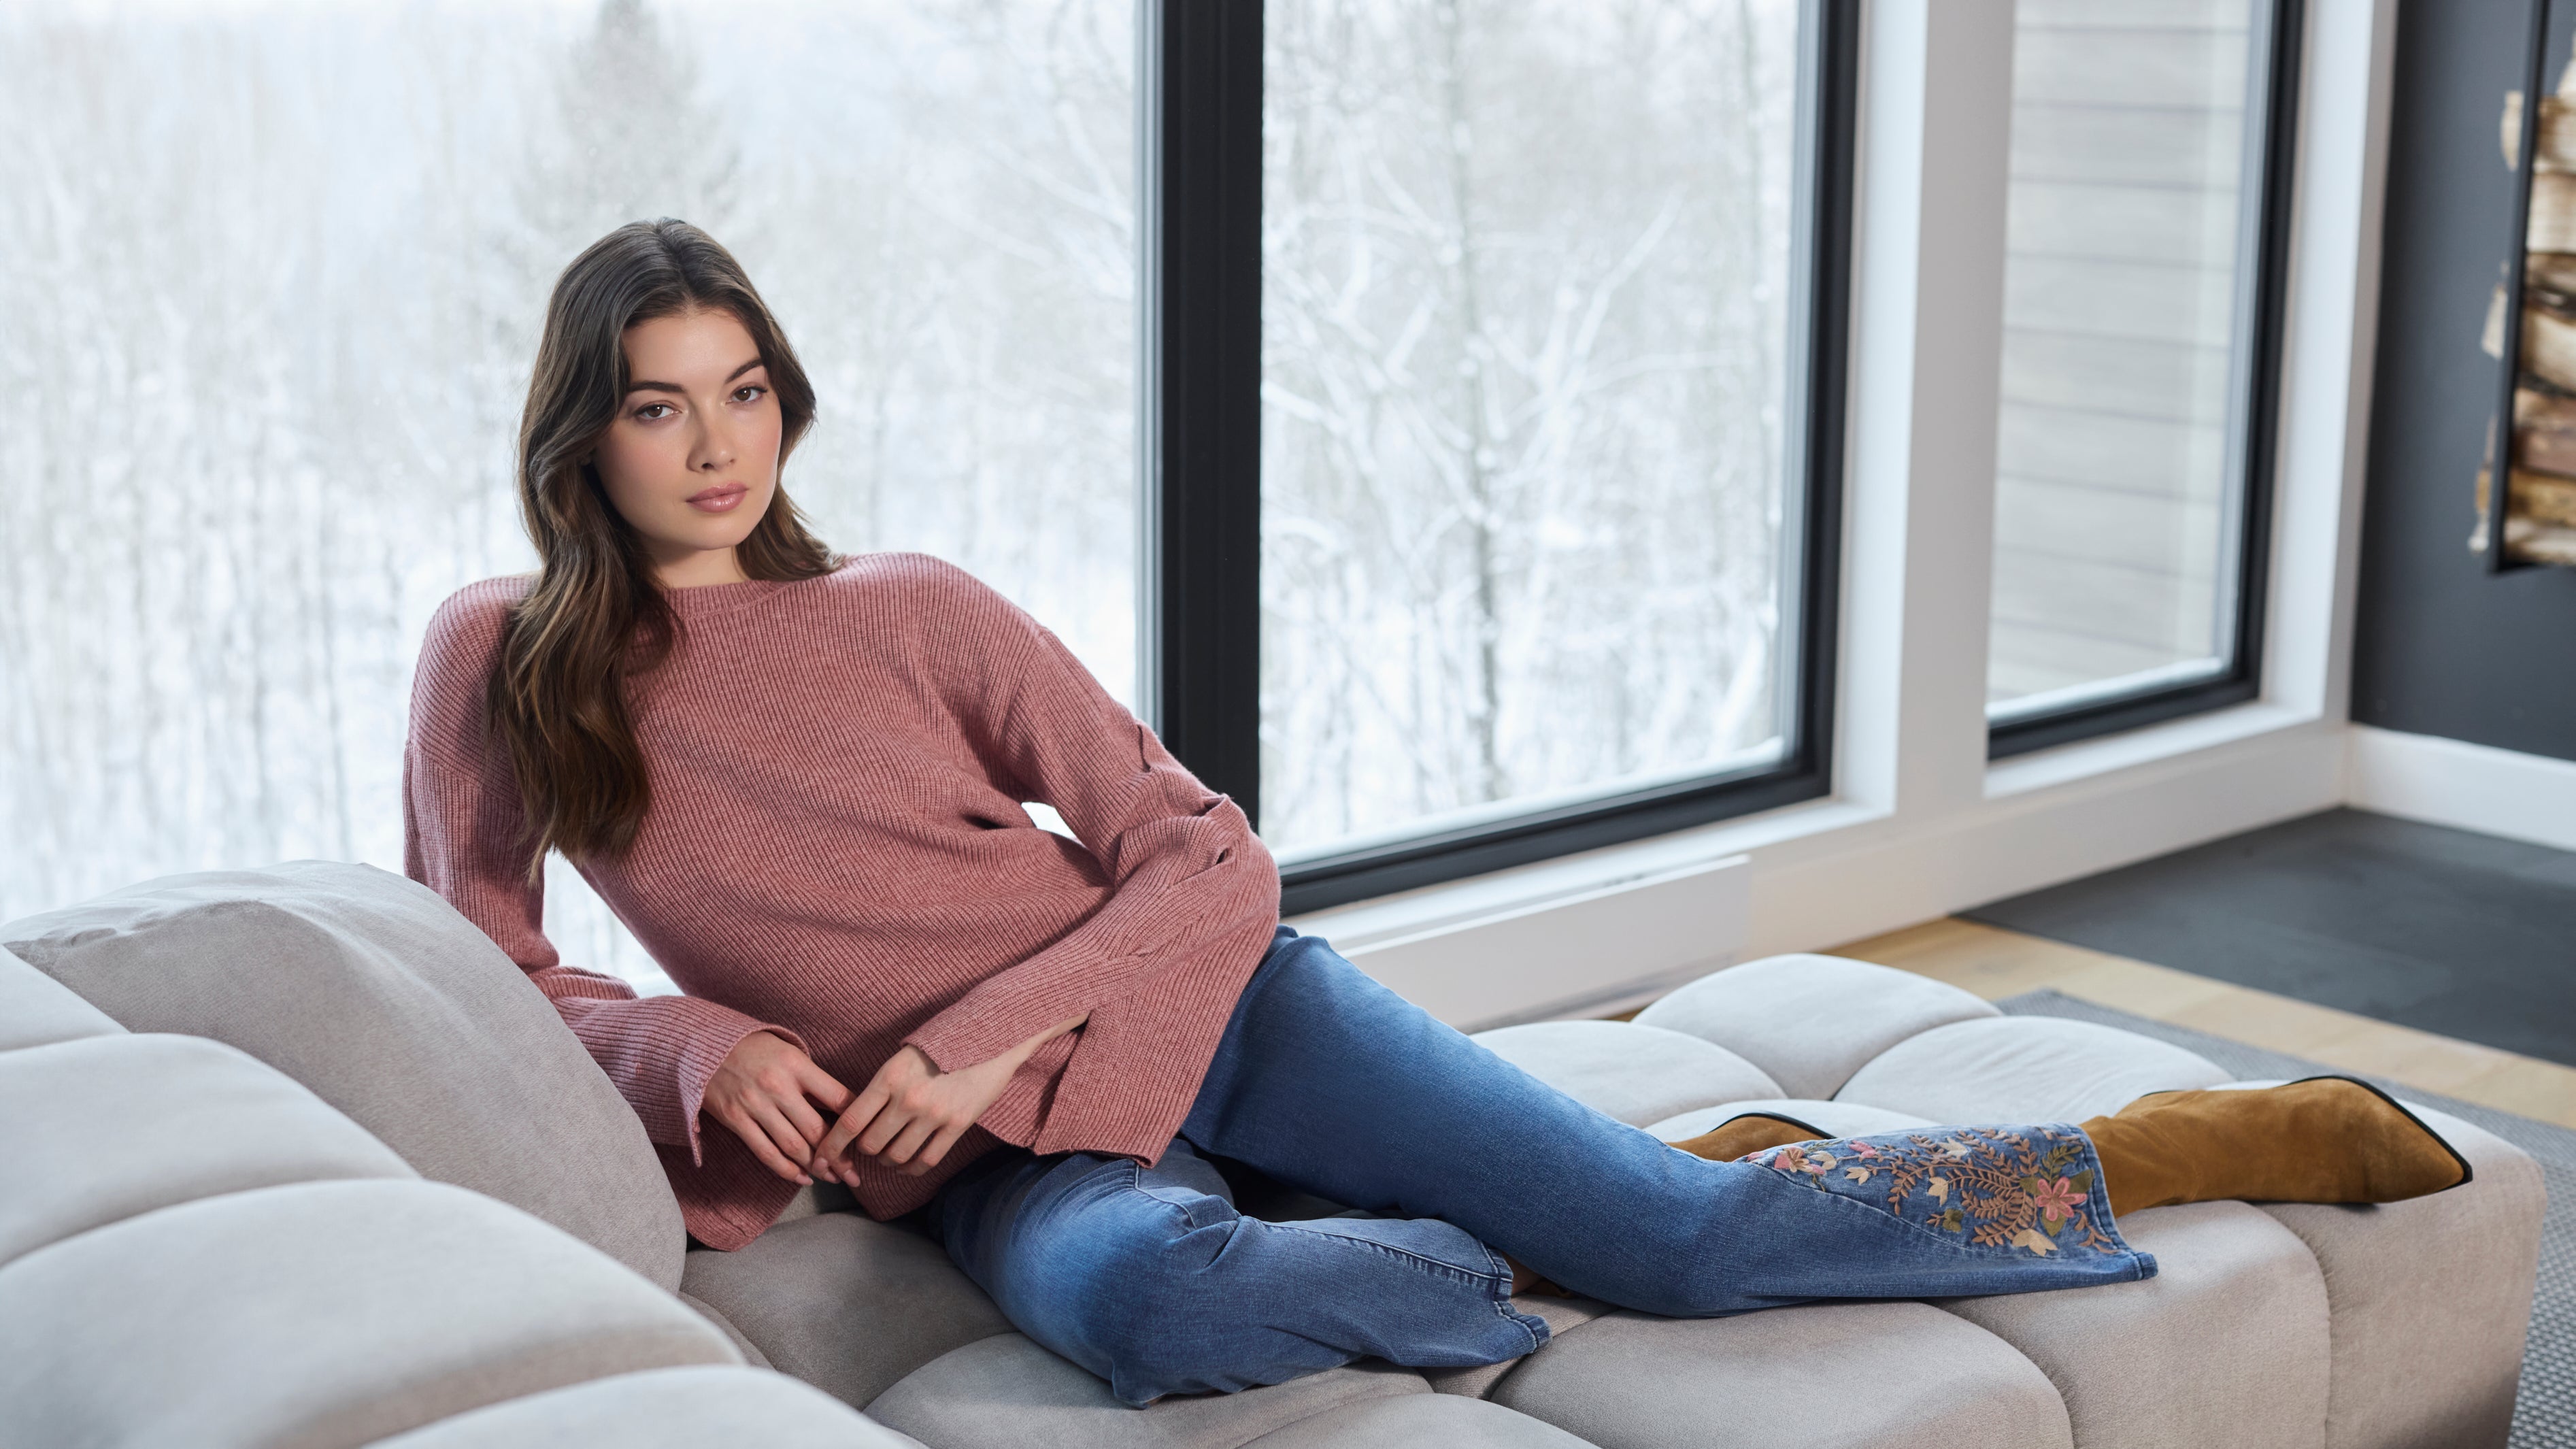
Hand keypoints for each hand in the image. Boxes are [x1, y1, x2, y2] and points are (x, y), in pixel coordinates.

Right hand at [702, 1030, 853, 1184]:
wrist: (705, 1045)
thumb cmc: (755, 1048)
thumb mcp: (789, 1051)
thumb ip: (812, 1078)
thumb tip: (843, 1109)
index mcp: (797, 1065)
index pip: (838, 1098)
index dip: (856, 1122)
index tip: (867, 1137)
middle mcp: (778, 1086)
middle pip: (817, 1130)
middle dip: (840, 1157)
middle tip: (854, 1173)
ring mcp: (755, 1105)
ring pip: (793, 1146)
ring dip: (816, 1167)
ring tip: (832, 1178)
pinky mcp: (736, 1120)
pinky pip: (766, 1153)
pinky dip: (786, 1170)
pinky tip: (802, 1178)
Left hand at [814, 1044, 1020, 1180]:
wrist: (990, 1036)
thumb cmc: (940, 1045)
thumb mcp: (902, 1058)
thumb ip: (881, 1088)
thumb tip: (856, 1121)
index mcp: (889, 1077)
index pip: (850, 1121)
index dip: (831, 1145)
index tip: (822, 1157)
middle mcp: (909, 1099)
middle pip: (871, 1144)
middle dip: (864, 1151)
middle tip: (869, 1145)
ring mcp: (935, 1114)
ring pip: (896, 1157)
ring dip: (887, 1161)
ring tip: (890, 1153)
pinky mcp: (958, 1124)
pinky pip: (927, 1161)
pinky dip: (912, 1169)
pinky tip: (909, 1164)